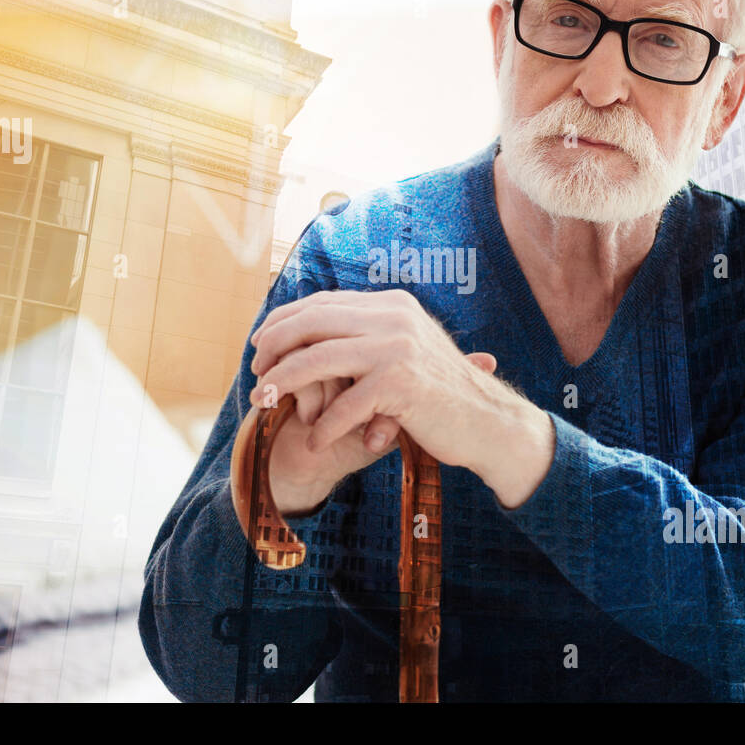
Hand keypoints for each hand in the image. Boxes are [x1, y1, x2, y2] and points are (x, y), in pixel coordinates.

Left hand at [248, 289, 550, 503]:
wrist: (488, 422)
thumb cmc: (440, 394)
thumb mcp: (405, 350)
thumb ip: (369, 337)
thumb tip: (315, 332)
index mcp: (391, 304)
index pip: (322, 302)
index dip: (284, 321)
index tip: (260, 344)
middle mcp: (392, 317)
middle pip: (311, 323)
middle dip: (274, 348)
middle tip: (256, 374)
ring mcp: (397, 347)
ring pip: (317, 360)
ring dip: (283, 384)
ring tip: (266, 404)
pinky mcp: (400, 383)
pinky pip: (344, 405)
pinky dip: (324, 427)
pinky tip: (315, 442)